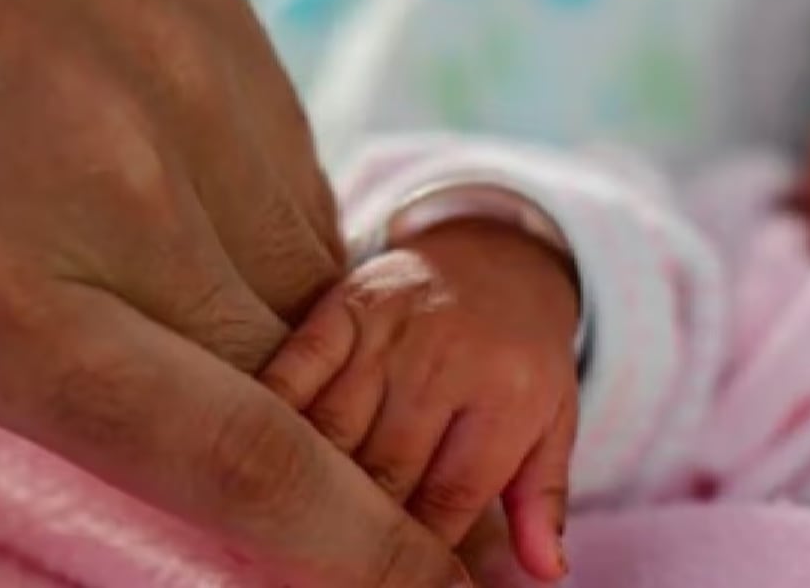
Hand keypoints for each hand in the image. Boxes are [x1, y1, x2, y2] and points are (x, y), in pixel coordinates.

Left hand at [0, 0, 463, 584]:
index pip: (246, 459)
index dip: (368, 550)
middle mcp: (127, 183)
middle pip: (302, 371)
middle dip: (315, 438)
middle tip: (239, 429)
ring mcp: (185, 72)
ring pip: (305, 261)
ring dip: (267, 317)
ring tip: (135, 275)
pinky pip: (284, 153)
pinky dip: (249, 212)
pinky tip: (148, 179)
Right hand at [262, 219, 581, 581]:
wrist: (497, 254)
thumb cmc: (521, 358)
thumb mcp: (552, 421)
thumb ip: (543, 497)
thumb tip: (546, 573)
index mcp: (506, 396)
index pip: (449, 500)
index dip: (414, 552)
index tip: (385, 578)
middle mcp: (447, 361)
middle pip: (385, 471)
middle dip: (355, 528)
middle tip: (326, 567)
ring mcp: (391, 330)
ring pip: (333, 428)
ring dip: (306, 483)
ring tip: (283, 530)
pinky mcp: (344, 304)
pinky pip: (294, 365)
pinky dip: (271, 411)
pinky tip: (257, 453)